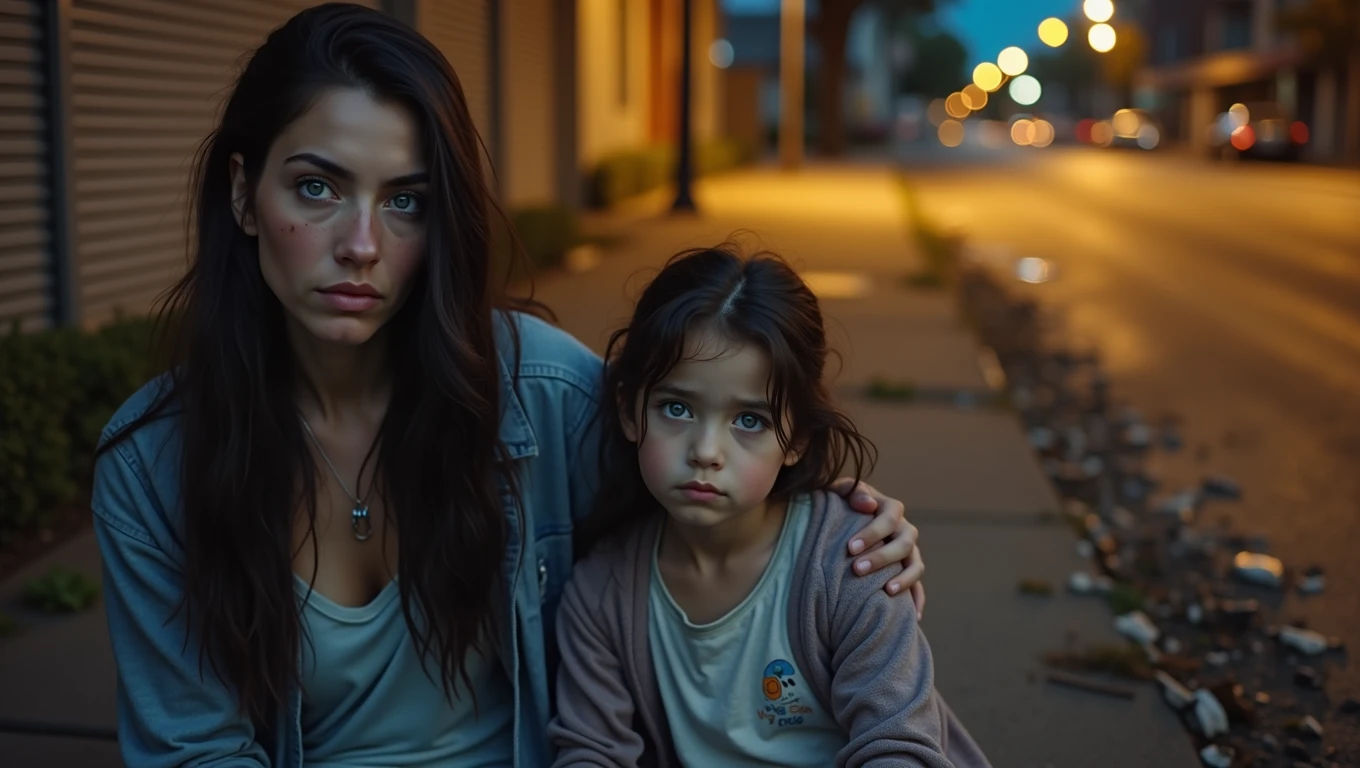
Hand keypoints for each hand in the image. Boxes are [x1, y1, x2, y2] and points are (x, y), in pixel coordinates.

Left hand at [830, 477, 926, 617]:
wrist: (846, 521)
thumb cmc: (841, 505)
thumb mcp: (841, 492)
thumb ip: (851, 491)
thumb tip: (868, 504)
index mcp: (890, 509)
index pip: (888, 518)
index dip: (872, 532)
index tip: (850, 548)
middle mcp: (905, 530)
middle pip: (904, 543)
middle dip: (882, 557)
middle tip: (857, 569)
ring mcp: (910, 552)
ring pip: (916, 565)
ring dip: (904, 578)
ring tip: (888, 591)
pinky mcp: (908, 571)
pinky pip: (919, 587)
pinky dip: (917, 601)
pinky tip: (913, 617)